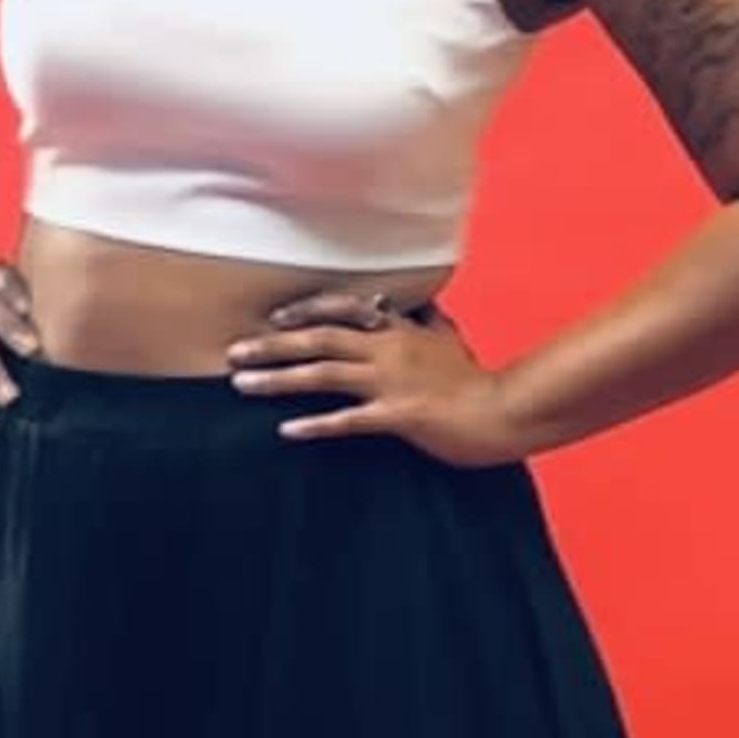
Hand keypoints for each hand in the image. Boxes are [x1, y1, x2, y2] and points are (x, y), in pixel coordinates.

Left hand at [227, 291, 530, 468]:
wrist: (505, 412)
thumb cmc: (476, 380)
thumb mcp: (451, 340)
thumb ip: (429, 323)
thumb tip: (421, 306)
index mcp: (399, 329)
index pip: (343, 309)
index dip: (305, 311)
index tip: (274, 318)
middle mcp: (388, 349)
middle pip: (319, 339)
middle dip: (273, 344)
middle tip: (233, 351)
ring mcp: (392, 381)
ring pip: (323, 374)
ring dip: (279, 378)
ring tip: (242, 383)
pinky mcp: (398, 415)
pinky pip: (348, 419)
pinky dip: (316, 424)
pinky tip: (287, 430)